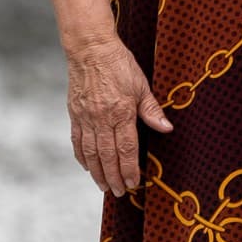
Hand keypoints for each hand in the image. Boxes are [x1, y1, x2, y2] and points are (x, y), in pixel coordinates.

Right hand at [66, 41, 171, 195]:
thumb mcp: (141, 85)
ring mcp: (85, 117)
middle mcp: (101, 118)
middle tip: (119, 193)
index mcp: (121, 112)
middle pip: (107, 156)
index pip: (127, 149)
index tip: (133, 184)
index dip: (130, 169)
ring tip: (103, 187)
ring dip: (97, 173)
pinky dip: (82, 157)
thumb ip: (152, 110)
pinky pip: (77, 140)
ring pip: (90, 153)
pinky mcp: (74, 113)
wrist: (90, 48)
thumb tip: (166, 129)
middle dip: (114, 178)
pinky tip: (87, 167)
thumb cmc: (118, 64)